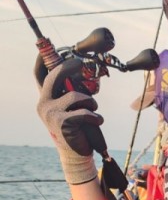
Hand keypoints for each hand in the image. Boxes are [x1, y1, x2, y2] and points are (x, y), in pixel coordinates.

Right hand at [36, 59, 105, 183]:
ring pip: (76, 96)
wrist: (76, 153)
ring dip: (91, 103)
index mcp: (46, 98)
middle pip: (54, 77)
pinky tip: (97, 122)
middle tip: (80, 63)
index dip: (41, 60)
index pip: (39, 75)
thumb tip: (80, 70)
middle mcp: (44, 104)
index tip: (46, 47)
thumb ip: (70, 92)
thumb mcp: (72, 107)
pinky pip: (84, 112)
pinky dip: (95, 116)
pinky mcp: (63, 123)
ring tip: (94, 112)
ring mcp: (51, 113)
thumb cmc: (77, 127)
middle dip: (68, 67)